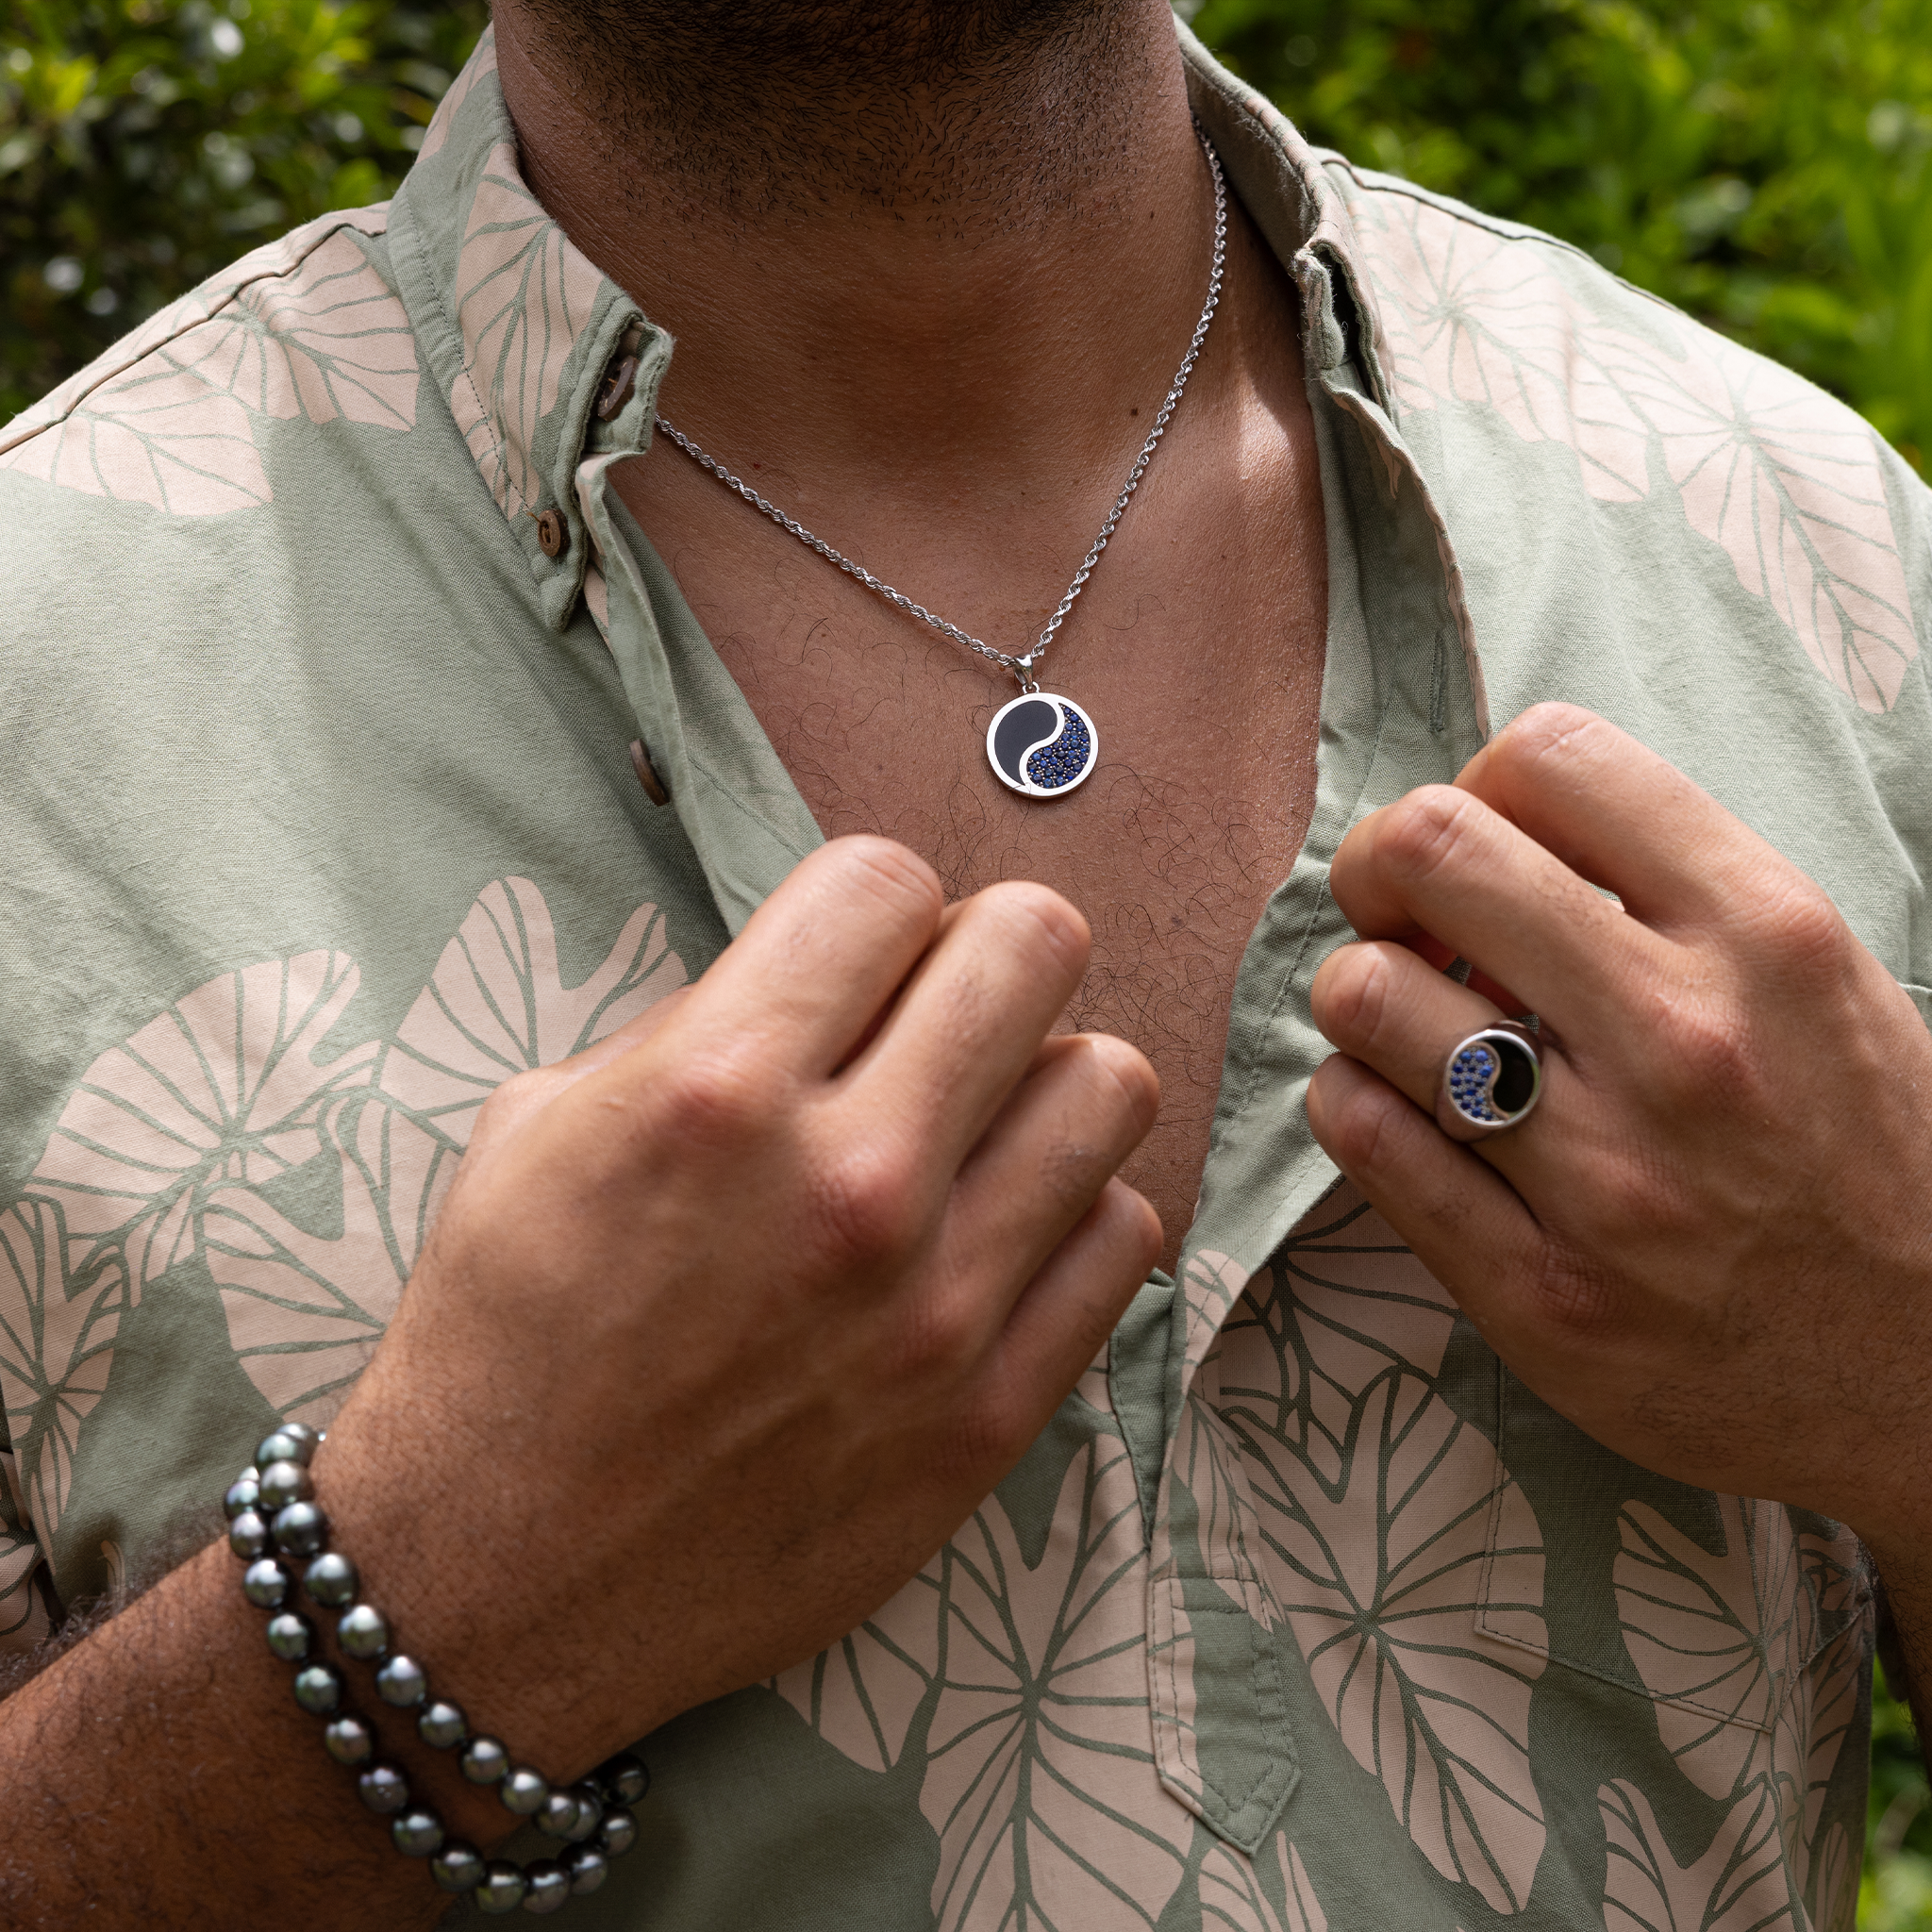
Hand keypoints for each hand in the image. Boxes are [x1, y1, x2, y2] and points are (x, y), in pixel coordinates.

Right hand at [316, 835, 1161, 1780]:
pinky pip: (1123, 1241)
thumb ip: (697, 1027)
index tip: (858, 952)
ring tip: (981, 1127)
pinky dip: (1073, 1215)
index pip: (887, 880)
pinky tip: (1001, 1235)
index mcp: (717, 1088)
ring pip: (1110, 1088)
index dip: (873, 901)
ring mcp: (937, 1306)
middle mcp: (848, 1182)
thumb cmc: (500, 1343)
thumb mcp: (539, 1130)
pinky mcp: (990, 1415)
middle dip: (986, 953)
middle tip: (942, 1012)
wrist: (494, 1587)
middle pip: (1036, 947)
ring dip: (1046, 1081)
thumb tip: (826, 982)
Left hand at [1304, 704, 1931, 1575]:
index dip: (1476, 782)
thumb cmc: (1871, 1163)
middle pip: (1431, 849)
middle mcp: (1683, 1039)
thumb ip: (1672, 896)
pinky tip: (1397, 1108)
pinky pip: (1364, 1137)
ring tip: (1399, 1024)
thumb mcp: (1820, 988)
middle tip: (1392, 911)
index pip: (1550, 758)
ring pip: (1367, 995)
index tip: (1479, 842)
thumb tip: (1495, 832)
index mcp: (1767, 935)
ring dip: (1356, 992)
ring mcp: (1606, 1176)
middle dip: (1378, 864)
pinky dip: (1351, 1099)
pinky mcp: (1538, 1294)